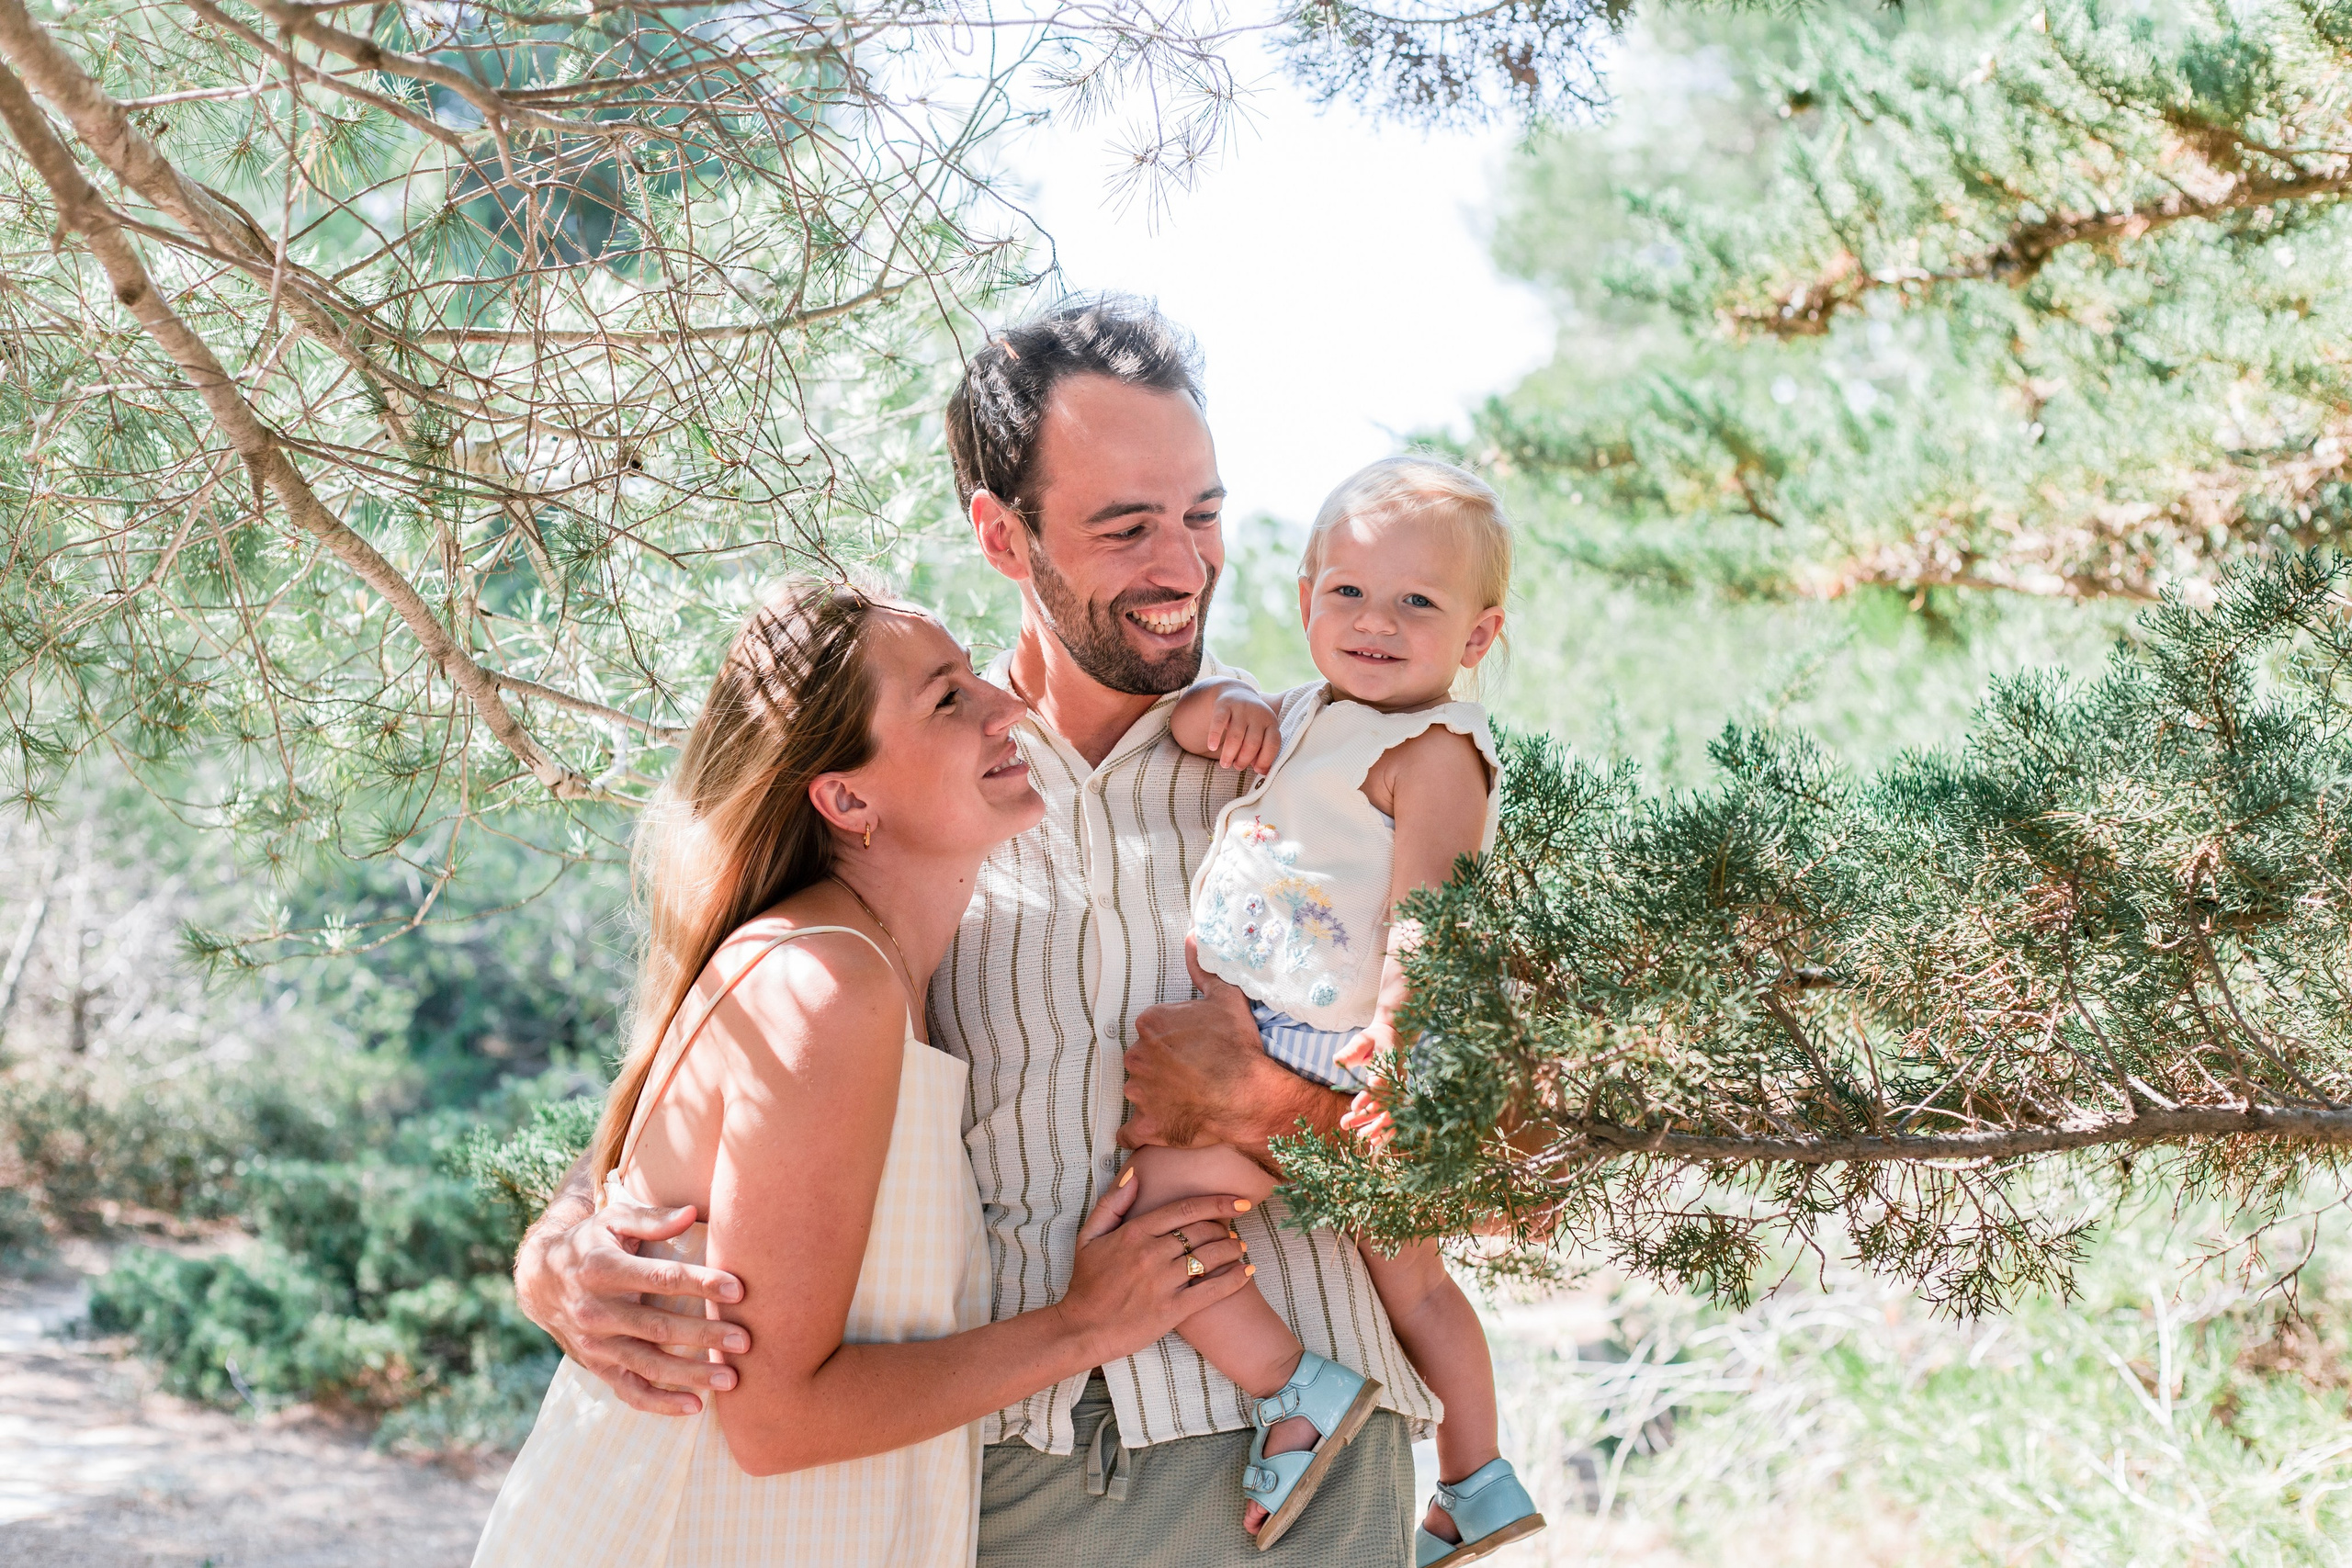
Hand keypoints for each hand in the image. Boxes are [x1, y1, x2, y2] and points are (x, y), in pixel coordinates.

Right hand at [516, 1193, 749, 1414]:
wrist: (542, 1280)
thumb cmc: (591, 1243)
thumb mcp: (613, 1220)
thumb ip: (652, 1219)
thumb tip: (693, 1213)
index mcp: (603, 1270)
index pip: (661, 1278)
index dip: (701, 1283)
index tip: (738, 1288)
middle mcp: (596, 1311)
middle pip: (659, 1328)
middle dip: (705, 1335)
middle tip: (745, 1341)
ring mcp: (595, 1344)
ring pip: (648, 1364)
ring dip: (691, 1375)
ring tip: (732, 1379)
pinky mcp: (596, 1366)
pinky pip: (629, 1390)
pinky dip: (661, 1403)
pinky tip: (695, 1407)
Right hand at [1055, 1179, 1255, 1360]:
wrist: (1082, 1328)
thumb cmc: (1086, 1282)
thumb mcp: (1089, 1236)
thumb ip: (1112, 1203)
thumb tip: (1135, 1174)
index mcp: (1134, 1233)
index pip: (1185, 1210)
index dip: (1217, 1203)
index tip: (1238, 1202)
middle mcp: (1151, 1254)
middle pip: (1202, 1232)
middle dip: (1226, 1228)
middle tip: (1238, 1228)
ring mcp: (1163, 1282)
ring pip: (1210, 1257)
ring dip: (1233, 1250)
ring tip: (1241, 1249)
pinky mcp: (1172, 1310)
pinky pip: (1212, 1290)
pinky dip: (1234, 1279)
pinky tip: (1246, 1272)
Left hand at [1122, 938, 1347, 1163]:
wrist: (1247, 1093)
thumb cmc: (1237, 1046)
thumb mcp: (1225, 997)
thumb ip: (1203, 969)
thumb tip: (1191, 938)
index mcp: (1150, 1024)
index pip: (1153, 1029)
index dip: (1174, 1038)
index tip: (1192, 1046)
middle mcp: (1137, 1056)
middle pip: (1143, 1059)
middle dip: (1161, 1065)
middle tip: (1190, 1072)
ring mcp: (1140, 1092)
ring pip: (1139, 1091)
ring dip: (1154, 1095)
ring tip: (1184, 1099)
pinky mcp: (1147, 1125)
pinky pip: (1130, 1132)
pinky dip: (1136, 1132)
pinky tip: (1150, 1129)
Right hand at [1200, 687, 1281, 773]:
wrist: (1236, 693)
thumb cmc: (1250, 722)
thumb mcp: (1261, 732)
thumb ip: (1263, 751)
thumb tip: (1263, 772)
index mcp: (1271, 722)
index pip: (1273, 744)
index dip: (1265, 760)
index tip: (1256, 770)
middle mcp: (1258, 713)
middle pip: (1253, 743)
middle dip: (1244, 759)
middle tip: (1237, 767)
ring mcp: (1241, 708)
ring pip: (1236, 736)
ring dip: (1229, 754)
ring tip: (1225, 764)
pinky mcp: (1224, 705)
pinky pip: (1219, 722)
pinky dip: (1215, 736)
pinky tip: (1212, 747)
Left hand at [1335, 1028, 1396, 1148]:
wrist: (1396, 1039)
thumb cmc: (1375, 1040)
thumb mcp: (1363, 1040)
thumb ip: (1352, 1050)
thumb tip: (1336, 1061)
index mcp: (1390, 1066)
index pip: (1381, 1085)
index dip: (1368, 1097)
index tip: (1354, 1107)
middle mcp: (1398, 1082)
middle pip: (1386, 1104)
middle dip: (1367, 1117)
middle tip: (1345, 1125)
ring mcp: (1400, 1092)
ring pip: (1391, 1115)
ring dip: (1376, 1127)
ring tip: (1359, 1137)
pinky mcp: (1399, 1099)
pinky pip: (1394, 1118)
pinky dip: (1386, 1131)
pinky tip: (1374, 1143)